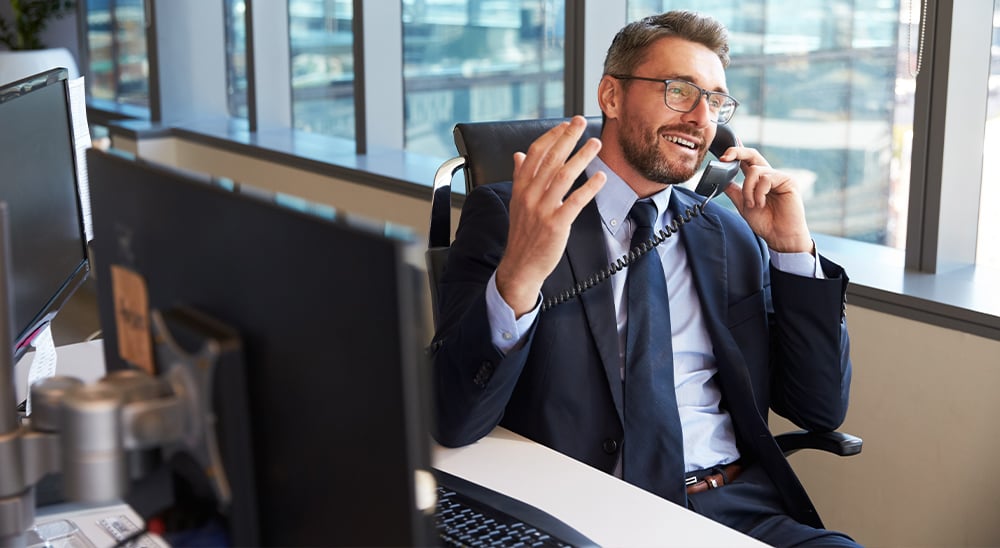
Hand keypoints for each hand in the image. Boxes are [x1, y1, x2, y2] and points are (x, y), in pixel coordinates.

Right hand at [495, 116, 606, 315]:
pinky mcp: (556, 224)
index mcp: (521, 187)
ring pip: (564, 175)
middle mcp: (530, 195)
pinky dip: (589, 187)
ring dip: (582, 156)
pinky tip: (600, 176)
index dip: (552, 136)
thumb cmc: (523, 234)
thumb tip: (519, 155)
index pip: (535, 154)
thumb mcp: (517, 202)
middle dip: (568, 137)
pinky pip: (575, 201)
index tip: (566, 125)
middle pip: (551, 159)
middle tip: (581, 121)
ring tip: (596, 143)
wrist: (520, 265)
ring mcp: (542, 209)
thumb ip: (519, 177)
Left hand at [719, 146, 812, 253]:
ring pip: (755, 171)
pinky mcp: (788, 180)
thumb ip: (734, 191)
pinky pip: (766, 178)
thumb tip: (721, 180)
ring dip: (748, 189)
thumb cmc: (765, 222)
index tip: (722, 155)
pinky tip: (761, 203)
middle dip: (736, 152)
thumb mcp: (744, 205)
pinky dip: (758, 192)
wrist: (779, 236)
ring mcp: (779, 177)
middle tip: (724, 158)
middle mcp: (769, 175)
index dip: (735, 153)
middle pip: (752, 154)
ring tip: (752, 205)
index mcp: (758, 180)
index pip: (746, 161)